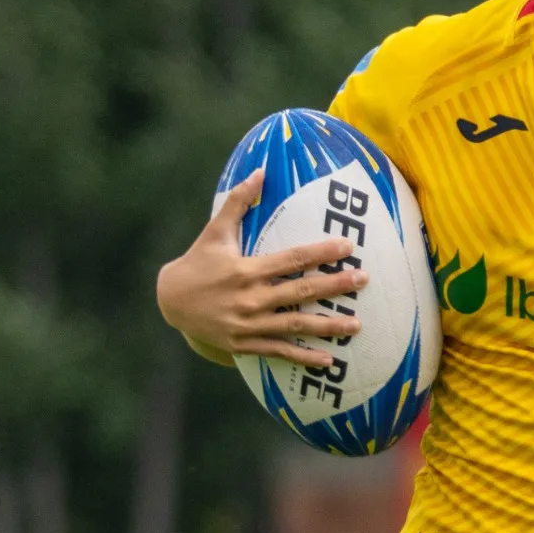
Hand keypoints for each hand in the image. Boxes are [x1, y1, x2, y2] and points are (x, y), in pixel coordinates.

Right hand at [155, 171, 366, 366]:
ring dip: (327, 327)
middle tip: (363, 280)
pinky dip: (304, 357)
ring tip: (356, 325)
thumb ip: (239, 202)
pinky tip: (329, 360)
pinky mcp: (245, 344)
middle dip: (334, 286)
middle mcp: (250, 298)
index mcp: (246, 270)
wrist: (169, 302)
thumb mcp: (215, 232)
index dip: (321, 252)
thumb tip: (260, 172)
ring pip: (295, 326)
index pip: (292, 259)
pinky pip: (279, 351)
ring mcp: (248, 324)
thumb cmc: (197, 263)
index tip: (347, 246)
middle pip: (300, 293)